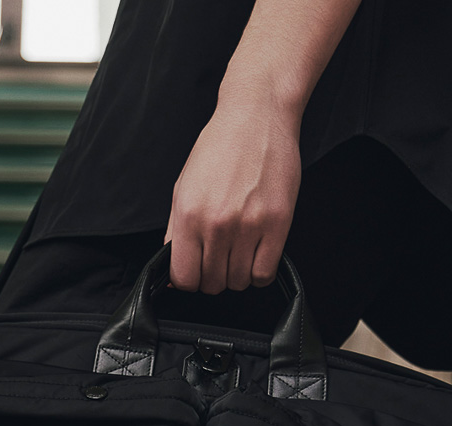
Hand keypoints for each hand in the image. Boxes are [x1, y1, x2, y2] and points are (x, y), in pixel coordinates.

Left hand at [166, 100, 301, 294]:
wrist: (257, 116)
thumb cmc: (220, 148)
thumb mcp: (183, 188)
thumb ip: (175, 233)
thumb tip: (173, 273)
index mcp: (189, 216)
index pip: (184, 278)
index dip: (188, 281)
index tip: (195, 271)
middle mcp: (217, 224)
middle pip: (212, 284)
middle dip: (213, 277)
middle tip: (218, 257)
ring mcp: (249, 226)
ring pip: (239, 282)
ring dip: (237, 274)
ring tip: (238, 250)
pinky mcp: (278, 224)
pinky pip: (264, 274)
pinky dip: (259, 272)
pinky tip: (256, 253)